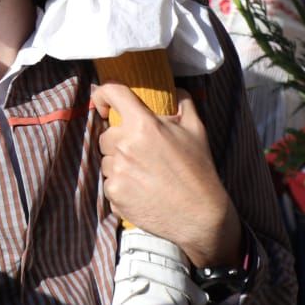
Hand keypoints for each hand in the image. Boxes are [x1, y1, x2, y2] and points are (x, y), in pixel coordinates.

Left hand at [92, 84, 241, 267]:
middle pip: (106, 134)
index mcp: (143, 124)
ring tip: (145, 174)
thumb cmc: (199, 170)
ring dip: (120, 163)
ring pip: (107, 160)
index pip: (112, 93)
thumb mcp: (196, 129)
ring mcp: (117, 172)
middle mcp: (124, 145)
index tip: (105, 104)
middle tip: (142, 152)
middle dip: (119, 140)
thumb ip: (183, 101)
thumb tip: (175, 88)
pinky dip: (121, 185)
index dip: (104, 94)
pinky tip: (142, 190)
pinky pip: (109, 182)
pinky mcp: (114, 194)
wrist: (201, 216)